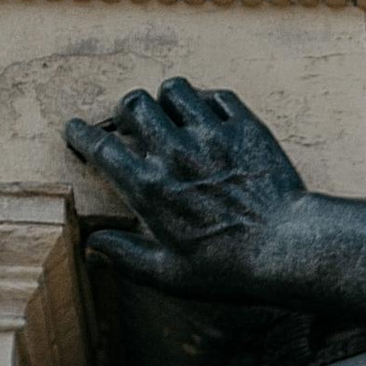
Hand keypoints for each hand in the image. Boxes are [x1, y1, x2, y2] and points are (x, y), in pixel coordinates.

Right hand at [67, 80, 309, 299]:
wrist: (289, 250)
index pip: (101, 148)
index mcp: (151, 188)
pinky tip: (211, 119)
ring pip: (173, 89)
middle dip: (126, 111)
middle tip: (132, 125)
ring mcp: (211, 135)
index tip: (76, 131)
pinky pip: (217, 95)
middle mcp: (175, 152)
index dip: (82, 135)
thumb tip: (94, 246)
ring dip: (167, 100)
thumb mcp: (172, 276)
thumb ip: (129, 257)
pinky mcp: (245, 127)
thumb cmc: (230, 270)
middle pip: (132, 103)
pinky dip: (209, 102)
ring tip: (173, 117)